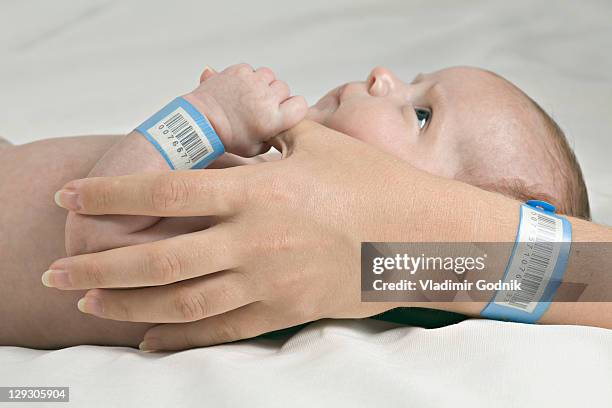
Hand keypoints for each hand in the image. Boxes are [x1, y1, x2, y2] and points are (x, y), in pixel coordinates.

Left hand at [47, 121, 459, 349]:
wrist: (422, 238)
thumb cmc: (373, 184)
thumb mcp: (318, 143)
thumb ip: (267, 130)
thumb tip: (236, 110)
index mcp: (258, 189)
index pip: (168, 189)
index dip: (112, 194)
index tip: (71, 199)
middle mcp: (253, 238)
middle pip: (160, 256)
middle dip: (100, 264)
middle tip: (56, 272)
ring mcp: (267, 281)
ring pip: (182, 301)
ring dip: (129, 304)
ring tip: (91, 302)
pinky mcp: (283, 311)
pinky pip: (222, 331)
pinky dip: (179, 339)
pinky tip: (148, 341)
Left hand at [186, 63, 306, 156]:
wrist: (200, 122)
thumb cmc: (227, 138)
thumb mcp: (255, 149)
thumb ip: (272, 138)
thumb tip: (279, 128)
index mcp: (273, 119)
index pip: (300, 104)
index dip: (293, 107)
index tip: (283, 111)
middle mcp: (266, 98)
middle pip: (284, 88)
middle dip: (275, 96)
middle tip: (260, 106)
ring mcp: (253, 82)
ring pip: (269, 76)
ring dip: (262, 84)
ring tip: (249, 96)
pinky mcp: (239, 71)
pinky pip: (251, 70)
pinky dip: (247, 77)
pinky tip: (238, 89)